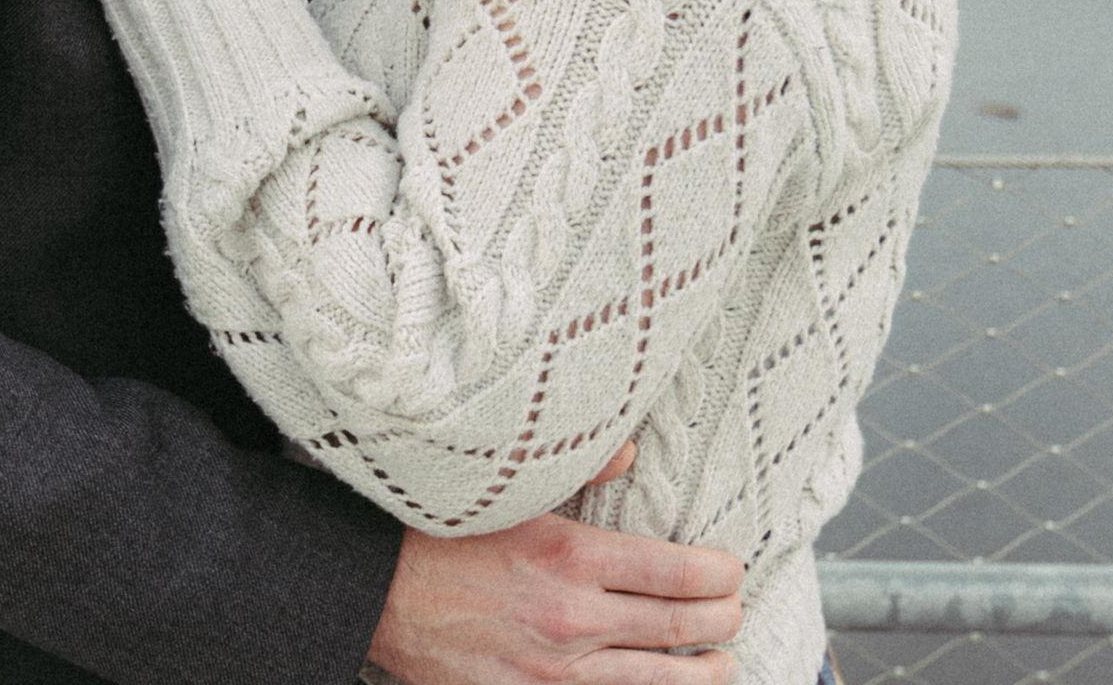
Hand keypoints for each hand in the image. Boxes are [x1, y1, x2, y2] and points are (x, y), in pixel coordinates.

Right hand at [367, 441, 743, 684]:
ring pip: (655, 681)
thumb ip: (578, 467)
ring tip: (720, 663)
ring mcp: (555, 672)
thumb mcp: (509, 485)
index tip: (731, 568)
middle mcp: (573, 619)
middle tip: (735, 609)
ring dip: (699, 672)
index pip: (677, 573)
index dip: (718, 574)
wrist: (377, 591)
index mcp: (571, 556)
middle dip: (721, 619)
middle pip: (678, 628)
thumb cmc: (441, 529)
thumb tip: (632, 451)